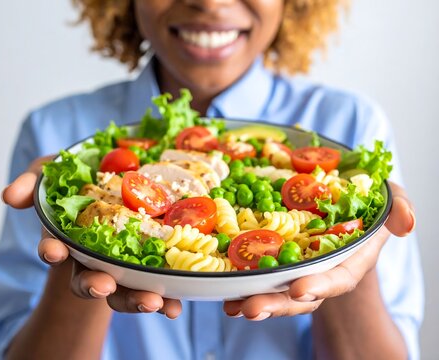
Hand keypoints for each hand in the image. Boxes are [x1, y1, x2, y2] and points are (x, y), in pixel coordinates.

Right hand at [2, 156, 181, 317]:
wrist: (121, 178)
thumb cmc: (82, 179)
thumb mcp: (53, 172)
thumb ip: (32, 181)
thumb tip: (10, 196)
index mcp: (69, 238)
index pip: (55, 250)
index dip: (52, 252)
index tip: (53, 252)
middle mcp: (94, 258)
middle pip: (90, 280)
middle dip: (95, 286)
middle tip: (103, 287)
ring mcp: (123, 263)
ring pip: (124, 290)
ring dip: (136, 299)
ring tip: (154, 303)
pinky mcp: (150, 263)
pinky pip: (157, 283)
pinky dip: (166, 298)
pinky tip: (175, 306)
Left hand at [223, 182, 415, 319]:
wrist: (339, 208)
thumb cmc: (363, 206)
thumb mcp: (387, 199)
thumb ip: (399, 208)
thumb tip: (406, 223)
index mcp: (347, 261)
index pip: (336, 279)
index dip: (319, 285)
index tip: (299, 289)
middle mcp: (320, 271)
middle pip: (299, 295)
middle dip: (277, 304)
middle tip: (252, 308)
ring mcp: (297, 269)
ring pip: (276, 291)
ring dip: (255, 300)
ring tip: (234, 307)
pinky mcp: (277, 262)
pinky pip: (259, 276)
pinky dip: (242, 286)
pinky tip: (225, 294)